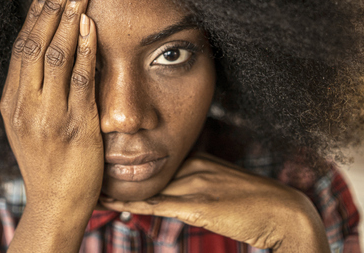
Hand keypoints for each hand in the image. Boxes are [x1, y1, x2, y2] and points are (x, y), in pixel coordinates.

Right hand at [0, 0, 102, 251]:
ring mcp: (47, 115)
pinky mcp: (74, 125)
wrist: (55, 204)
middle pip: (34, 43)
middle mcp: (24, 104)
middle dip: (52, 4)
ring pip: (54, 55)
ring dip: (68, 17)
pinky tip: (90, 24)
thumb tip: (44, 52)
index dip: (35, 12)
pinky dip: (84, 48)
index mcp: (11, 101)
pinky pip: (79, 79)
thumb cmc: (46, 162)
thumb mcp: (27, 124)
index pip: (21, 45)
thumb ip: (32, 91)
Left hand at [101, 152, 329, 251]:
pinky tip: (111, 203)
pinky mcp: (199, 205)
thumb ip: (193, 182)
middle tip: (79, 160)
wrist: (284, 212)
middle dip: (111, 163)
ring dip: (114, 183)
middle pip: (142, 162)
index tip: (97, 150)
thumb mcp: (219, 182)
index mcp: (196, 158)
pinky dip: (133, 203)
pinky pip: (159, 204)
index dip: (124, 154)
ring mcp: (195, 184)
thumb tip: (165, 189)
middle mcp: (191, 166)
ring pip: (145, 182)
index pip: (151, 152)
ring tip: (85, 181)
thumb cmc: (253, 200)